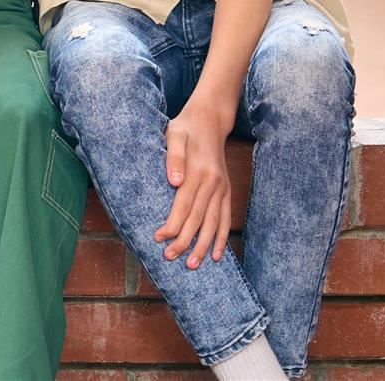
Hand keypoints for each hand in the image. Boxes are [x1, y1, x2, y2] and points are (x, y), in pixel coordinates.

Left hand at [155, 100, 234, 268]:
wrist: (209, 121)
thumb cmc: (185, 128)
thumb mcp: (174, 135)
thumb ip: (174, 157)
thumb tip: (174, 181)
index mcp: (198, 172)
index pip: (183, 206)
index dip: (171, 225)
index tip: (158, 238)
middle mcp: (213, 183)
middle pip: (197, 219)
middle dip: (184, 241)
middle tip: (169, 258)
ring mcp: (222, 189)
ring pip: (213, 223)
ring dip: (203, 246)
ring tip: (192, 265)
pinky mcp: (226, 191)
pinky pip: (225, 219)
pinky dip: (221, 238)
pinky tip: (215, 255)